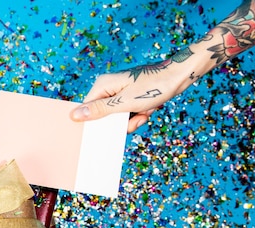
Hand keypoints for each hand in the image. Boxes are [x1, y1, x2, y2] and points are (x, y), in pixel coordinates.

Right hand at [70, 61, 192, 132]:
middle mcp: (108, 87)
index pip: (88, 109)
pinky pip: (128, 112)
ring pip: (118, 116)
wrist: (180, 76)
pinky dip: (139, 114)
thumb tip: (74, 116)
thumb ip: (99, 110)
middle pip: (104, 114)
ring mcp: (120, 91)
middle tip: (136, 116)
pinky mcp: (130, 95)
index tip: (113, 124)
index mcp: (102, 85)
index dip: (98, 120)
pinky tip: (148, 109)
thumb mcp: (125, 103)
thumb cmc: (154, 87)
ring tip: (145, 111)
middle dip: (121, 121)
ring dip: (132, 119)